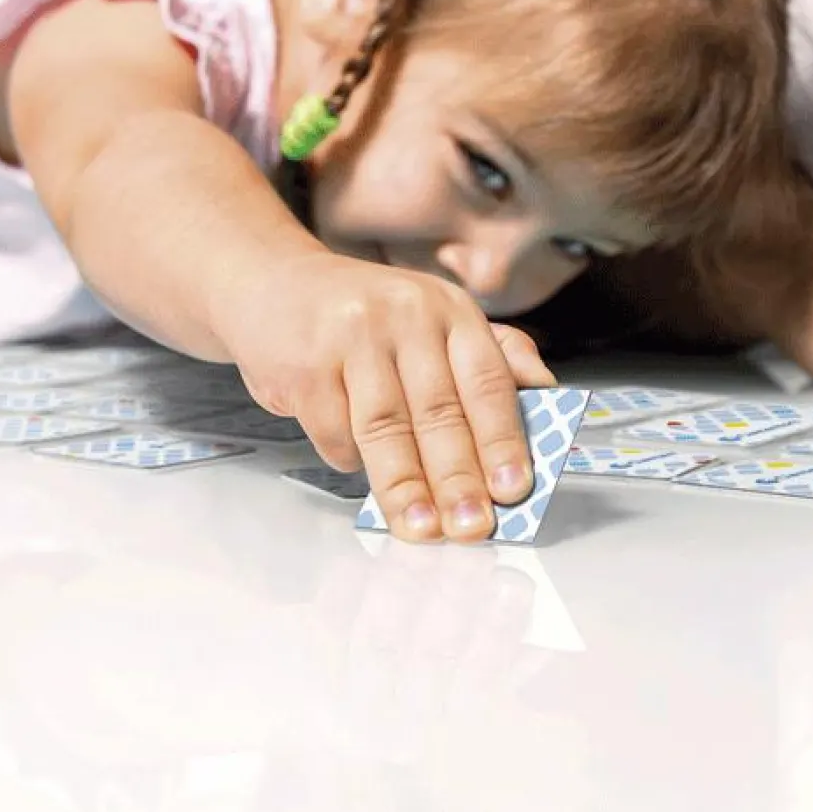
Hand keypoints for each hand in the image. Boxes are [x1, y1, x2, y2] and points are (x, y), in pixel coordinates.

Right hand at [216, 252, 555, 542]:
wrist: (268, 282)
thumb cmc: (362, 315)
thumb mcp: (433, 319)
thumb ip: (492, 355)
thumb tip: (545, 393)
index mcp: (449, 309)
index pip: (486, 382)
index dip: (502, 439)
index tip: (514, 489)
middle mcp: (405, 315)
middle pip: (438, 411)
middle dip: (458, 478)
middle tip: (472, 526)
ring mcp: (352, 337)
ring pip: (386, 428)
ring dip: (406, 487)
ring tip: (423, 529)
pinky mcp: (305, 363)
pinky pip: (335, 430)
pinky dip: (349, 459)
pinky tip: (358, 469)